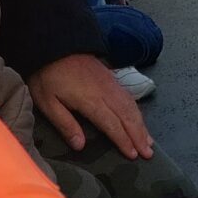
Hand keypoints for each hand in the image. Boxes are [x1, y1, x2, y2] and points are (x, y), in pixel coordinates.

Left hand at [29, 54, 153, 160]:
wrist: (54, 43)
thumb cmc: (47, 75)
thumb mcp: (47, 102)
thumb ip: (65, 124)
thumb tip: (80, 146)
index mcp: (91, 101)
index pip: (112, 124)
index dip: (124, 141)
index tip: (133, 155)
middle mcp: (106, 92)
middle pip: (127, 116)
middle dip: (139, 135)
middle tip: (149, 153)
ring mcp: (110, 83)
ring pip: (131, 106)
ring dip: (141, 124)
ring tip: (149, 141)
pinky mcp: (110, 77)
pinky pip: (129, 96)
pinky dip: (137, 110)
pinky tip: (139, 119)